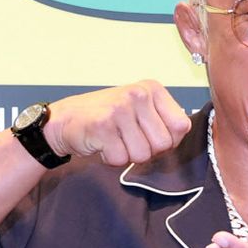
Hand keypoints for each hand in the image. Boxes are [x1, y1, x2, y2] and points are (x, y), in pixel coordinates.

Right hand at [44, 81, 191, 165]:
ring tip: (114, 140)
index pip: (181, 126)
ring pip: (143, 155)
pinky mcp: (103, 125)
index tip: (150, 136)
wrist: (66, 119)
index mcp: (153, 89)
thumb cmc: (107, 118)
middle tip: (128, 140)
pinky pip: (120, 159)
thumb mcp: (140, 110)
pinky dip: (111, 159)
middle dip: (147, 151)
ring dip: (127, 156)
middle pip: (164, 144)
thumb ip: (163, 121)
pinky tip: (102, 144)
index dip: (169, 140)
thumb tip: (179, 137)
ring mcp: (120, 108)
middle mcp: (138, 94)